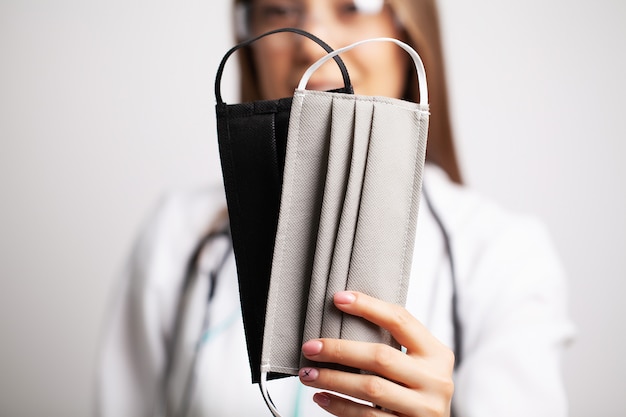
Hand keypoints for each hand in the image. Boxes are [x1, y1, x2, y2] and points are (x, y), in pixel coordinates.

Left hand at [298, 291, 454, 416]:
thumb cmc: (418, 390)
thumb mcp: (419, 364)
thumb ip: (396, 346)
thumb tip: (345, 318)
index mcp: (437, 354)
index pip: (400, 320)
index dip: (368, 306)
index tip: (338, 299)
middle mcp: (436, 380)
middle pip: (380, 356)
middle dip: (340, 350)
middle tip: (310, 347)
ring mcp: (424, 408)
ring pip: (371, 388)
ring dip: (333, 379)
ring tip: (308, 374)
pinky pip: (367, 416)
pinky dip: (340, 406)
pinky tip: (322, 397)